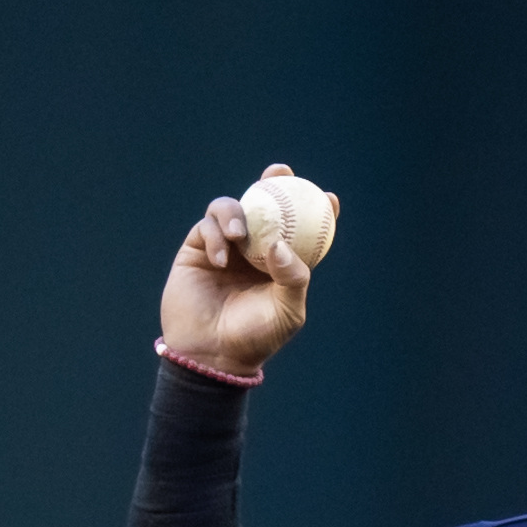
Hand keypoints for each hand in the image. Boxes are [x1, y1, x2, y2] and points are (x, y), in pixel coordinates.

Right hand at [158, 163, 338, 374]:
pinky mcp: (198, 249)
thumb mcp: (287, 311)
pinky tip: (221, 260)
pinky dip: (215, 236)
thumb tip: (279, 242)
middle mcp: (254, 250)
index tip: (329, 198)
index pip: (301, 229)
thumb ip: (293, 278)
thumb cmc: (255, 336)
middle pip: (265, 205)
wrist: (211, 353)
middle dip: (274, 182)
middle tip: (280, 173)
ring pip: (231, 208)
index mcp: (281, 263)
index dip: (316, 210)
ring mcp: (226, 247)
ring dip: (236, 212)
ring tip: (239, 234)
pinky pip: (207, 226)